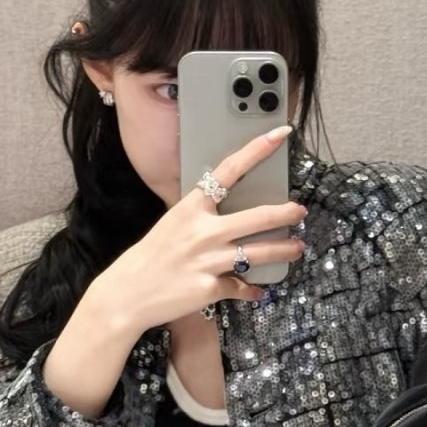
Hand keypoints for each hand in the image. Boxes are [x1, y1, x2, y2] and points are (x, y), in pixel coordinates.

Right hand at [91, 124, 306, 338]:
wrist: (127, 293)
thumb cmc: (151, 257)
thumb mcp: (173, 224)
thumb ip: (201, 217)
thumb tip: (230, 215)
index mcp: (191, 208)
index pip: (228, 171)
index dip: (256, 150)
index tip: (279, 134)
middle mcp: (202, 231)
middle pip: (257, 217)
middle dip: (285, 213)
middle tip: (299, 211)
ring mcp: (208, 260)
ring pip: (258, 253)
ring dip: (283, 251)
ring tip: (297, 248)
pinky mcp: (210, 287)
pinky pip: (241, 287)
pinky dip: (251, 290)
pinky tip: (257, 291)